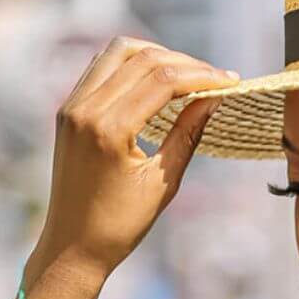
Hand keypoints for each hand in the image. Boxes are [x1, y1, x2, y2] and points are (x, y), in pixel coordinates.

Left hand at [30, 36, 240, 283]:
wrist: (71, 246)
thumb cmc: (120, 225)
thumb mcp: (162, 183)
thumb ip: (187, 134)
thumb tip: (213, 99)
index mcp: (109, 130)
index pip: (162, 80)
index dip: (202, 75)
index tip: (230, 81)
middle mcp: (86, 109)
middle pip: (142, 58)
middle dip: (184, 63)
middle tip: (215, 77)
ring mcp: (72, 105)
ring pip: (119, 52)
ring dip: (157, 55)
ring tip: (188, 73)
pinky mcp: (68, 109)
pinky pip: (102, 67)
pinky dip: (132, 64)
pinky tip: (156, 78)